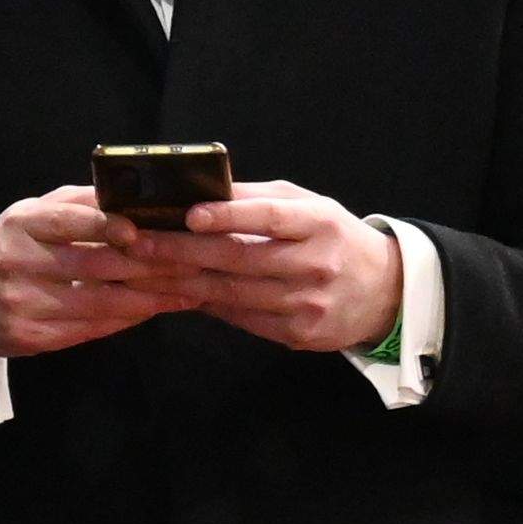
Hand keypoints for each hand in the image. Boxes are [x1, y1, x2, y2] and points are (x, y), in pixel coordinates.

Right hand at [0, 187, 181, 362]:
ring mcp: (23, 303)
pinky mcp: (31, 336)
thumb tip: (133, 196)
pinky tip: (152, 310)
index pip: (67, 221)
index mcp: (21, 224)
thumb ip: (78, 204)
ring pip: (97, 303)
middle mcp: (18, 263)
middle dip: (148, 266)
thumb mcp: (31, 214)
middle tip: (192, 262)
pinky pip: (89, 329)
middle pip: (92, 266)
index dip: (106, 226)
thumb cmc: (8, 247)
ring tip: (187, 291)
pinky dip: (125, 320)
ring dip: (148, 298)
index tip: (142, 231)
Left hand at [159, 184, 406, 356]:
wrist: (385, 293)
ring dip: (182, 281)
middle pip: (239, 258)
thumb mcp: (309, 207)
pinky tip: (176, 293)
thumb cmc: (333, 238)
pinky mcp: (298, 334)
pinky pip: (240, 318)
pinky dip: (206, 304)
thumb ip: (259, 198)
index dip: (228, 215)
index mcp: (319, 223)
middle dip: (182, 250)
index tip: (189, 214)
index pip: (269, 217)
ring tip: (142, 269)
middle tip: (138, 242)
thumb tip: (201, 188)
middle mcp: (315, 264)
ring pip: (232, 292)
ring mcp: (306, 303)